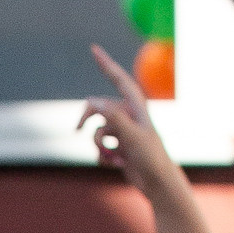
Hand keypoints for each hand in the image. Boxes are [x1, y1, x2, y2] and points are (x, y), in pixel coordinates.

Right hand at [79, 42, 179, 203]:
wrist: (157, 184)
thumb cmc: (150, 158)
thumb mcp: (132, 136)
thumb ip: (113, 117)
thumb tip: (92, 100)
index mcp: (136, 107)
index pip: (119, 80)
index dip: (106, 64)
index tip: (94, 49)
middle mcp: (129, 116)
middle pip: (98, 109)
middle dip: (87, 120)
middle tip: (75, 130)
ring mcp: (123, 132)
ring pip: (97, 131)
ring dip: (99, 146)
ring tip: (113, 159)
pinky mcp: (119, 147)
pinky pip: (100, 147)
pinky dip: (103, 157)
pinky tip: (117, 165)